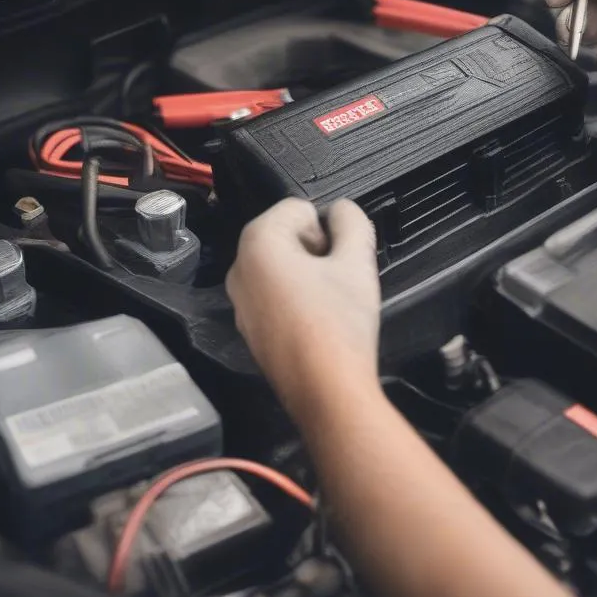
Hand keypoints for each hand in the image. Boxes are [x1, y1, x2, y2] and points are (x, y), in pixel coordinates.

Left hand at [226, 198, 380, 420]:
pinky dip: (294, 300)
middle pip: (285, 238)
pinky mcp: (248, 329)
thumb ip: (352, 220)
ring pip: (280, 269)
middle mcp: (238, 269)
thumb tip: (343, 211)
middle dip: (314, 251)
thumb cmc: (339, 322)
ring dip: (306, 276)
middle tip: (337, 279)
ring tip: (329, 302)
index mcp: (258, 243)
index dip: (326, 228)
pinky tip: (316, 322)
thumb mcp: (357, 260)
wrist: (326, 389)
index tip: (338, 258)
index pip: (299, 207)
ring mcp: (239, 302)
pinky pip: (273, 297)